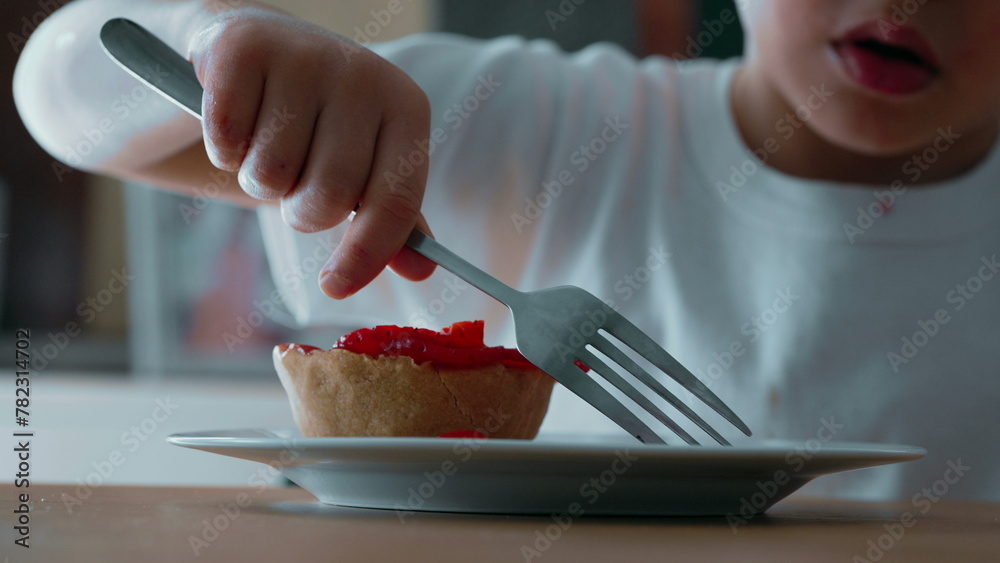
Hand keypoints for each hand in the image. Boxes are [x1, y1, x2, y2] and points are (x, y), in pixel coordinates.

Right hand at [189, 8, 434, 297]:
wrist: (257, 45)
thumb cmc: (319, 121)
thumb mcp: (367, 161)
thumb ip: (392, 215)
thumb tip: (421, 271)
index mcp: (406, 108)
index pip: (395, 201)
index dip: (366, 255)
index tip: (334, 288)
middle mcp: (363, 75)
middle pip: (329, 196)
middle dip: (301, 211)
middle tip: (295, 184)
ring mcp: (304, 56)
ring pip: (271, 174)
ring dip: (258, 179)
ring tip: (265, 145)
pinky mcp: (242, 48)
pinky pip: (226, 141)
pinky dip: (222, 150)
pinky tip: (235, 121)